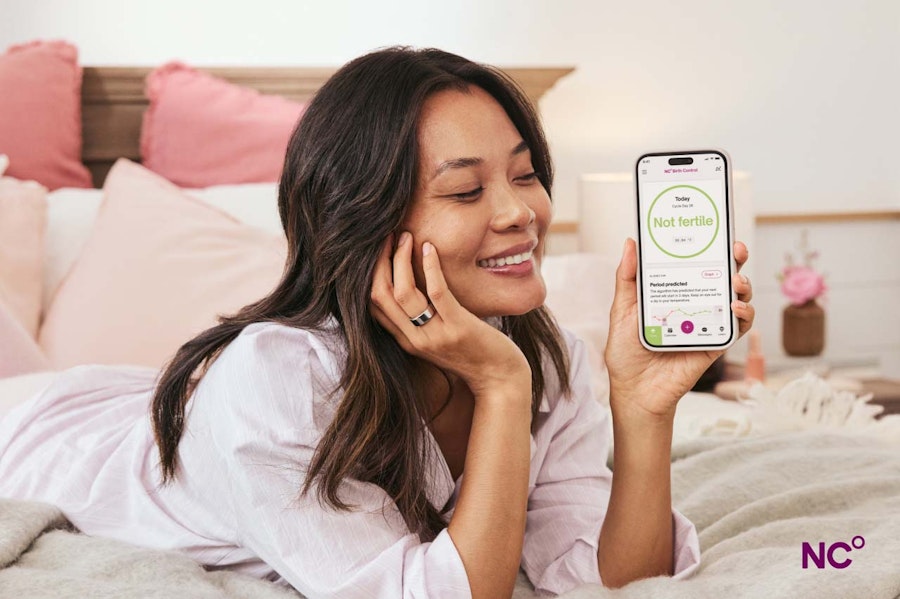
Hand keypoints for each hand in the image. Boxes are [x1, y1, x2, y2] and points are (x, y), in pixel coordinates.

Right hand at [369, 232, 530, 398]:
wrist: (501, 381)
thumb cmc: (474, 354)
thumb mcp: (439, 338)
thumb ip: (423, 318)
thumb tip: (415, 283)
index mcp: (407, 341)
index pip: (373, 305)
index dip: (371, 274)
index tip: (379, 250)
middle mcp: (415, 340)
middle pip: (380, 295)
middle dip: (380, 261)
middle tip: (389, 236)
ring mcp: (436, 335)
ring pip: (403, 292)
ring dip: (401, 259)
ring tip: (406, 237)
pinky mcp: (458, 328)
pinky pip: (437, 292)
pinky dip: (430, 266)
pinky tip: (430, 247)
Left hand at [603, 239, 754, 419]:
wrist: (633, 390)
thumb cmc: (626, 351)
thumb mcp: (623, 310)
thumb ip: (627, 278)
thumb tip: (631, 243)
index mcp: (675, 293)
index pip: (696, 265)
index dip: (709, 248)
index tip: (716, 231)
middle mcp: (695, 305)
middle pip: (722, 277)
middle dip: (735, 259)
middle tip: (735, 248)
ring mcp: (707, 324)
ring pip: (736, 299)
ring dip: (742, 286)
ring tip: (736, 280)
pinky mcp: (714, 345)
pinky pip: (736, 327)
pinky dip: (742, 315)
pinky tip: (734, 306)